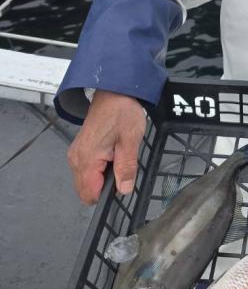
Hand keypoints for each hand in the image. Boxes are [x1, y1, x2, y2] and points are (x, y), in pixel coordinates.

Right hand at [67, 90, 145, 204]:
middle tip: (122, 170)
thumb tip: (124, 191)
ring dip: (102, 177)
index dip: (106, 196)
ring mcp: (76, 154)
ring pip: (86, 181)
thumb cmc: (122, 113)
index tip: (121, 186)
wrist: (114, 91)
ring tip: (118, 160)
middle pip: (86, 190)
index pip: (89, 195)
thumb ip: (126, 168)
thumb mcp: (130, 140)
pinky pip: (87, 169)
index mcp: (87, 160)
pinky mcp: (80, 149)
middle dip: (105, 187)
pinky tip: (112, 155)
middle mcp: (76, 159)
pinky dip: (99, 169)